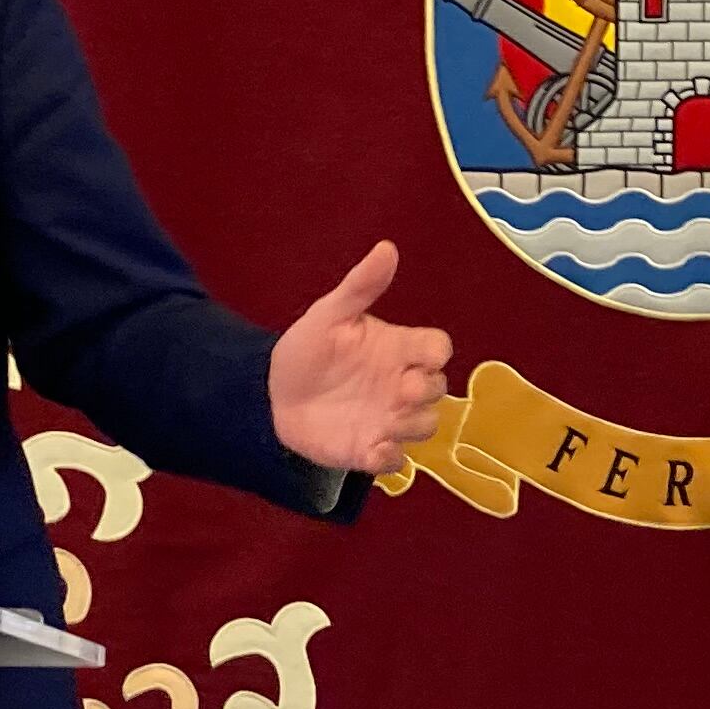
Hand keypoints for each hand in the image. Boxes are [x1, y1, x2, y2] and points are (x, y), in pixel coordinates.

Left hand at [268, 241, 453, 475]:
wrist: (270, 393)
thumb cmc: (307, 350)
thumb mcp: (330, 314)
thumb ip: (360, 286)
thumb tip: (387, 247)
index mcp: (398, 349)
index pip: (438, 349)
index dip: (436, 354)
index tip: (417, 355)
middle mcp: (400, 384)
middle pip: (439, 389)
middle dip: (427, 390)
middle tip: (400, 389)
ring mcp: (388, 419)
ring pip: (426, 425)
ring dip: (413, 425)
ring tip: (386, 421)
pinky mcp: (369, 449)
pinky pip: (395, 461)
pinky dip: (391, 458)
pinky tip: (371, 449)